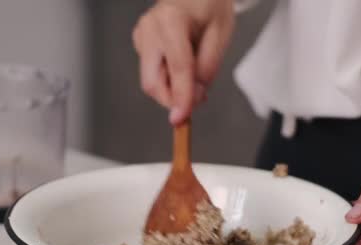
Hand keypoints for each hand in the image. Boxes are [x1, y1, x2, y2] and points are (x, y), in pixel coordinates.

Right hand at [132, 0, 234, 124]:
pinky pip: (152, 72)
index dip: (181, 97)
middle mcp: (150, 28)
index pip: (177, 68)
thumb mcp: (220, 34)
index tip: (182, 118)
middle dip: (172, 99)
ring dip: (173, 89)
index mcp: (172, 20)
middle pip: (152, 82)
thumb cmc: (208, 5)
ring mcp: (141, 36)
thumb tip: (194, 96)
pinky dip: (168, 78)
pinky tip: (181, 65)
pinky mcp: (139, 43)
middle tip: (196, 98)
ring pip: (151, 81)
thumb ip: (207, 67)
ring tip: (193, 75)